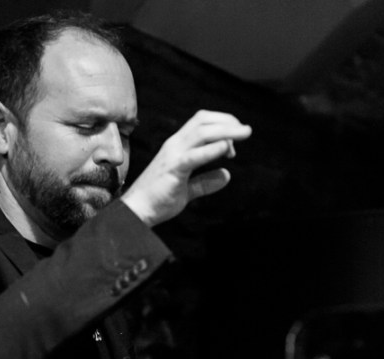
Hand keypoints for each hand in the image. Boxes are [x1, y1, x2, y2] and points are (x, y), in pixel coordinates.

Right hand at [121, 110, 251, 226]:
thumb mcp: (187, 190)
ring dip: (226, 131)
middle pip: (204, 121)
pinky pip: (196, 155)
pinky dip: (213, 150)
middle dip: (228, 122)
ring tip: (244, 133)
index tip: (235, 139)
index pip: (200, 122)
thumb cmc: (159, 201)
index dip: (221, 124)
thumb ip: (206, 182)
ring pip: (202, 132)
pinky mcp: (174, 169)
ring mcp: (173, 155)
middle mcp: (175, 145)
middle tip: (246, 131)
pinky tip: (227, 150)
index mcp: (177, 146)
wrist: (137, 211)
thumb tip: (227, 176)